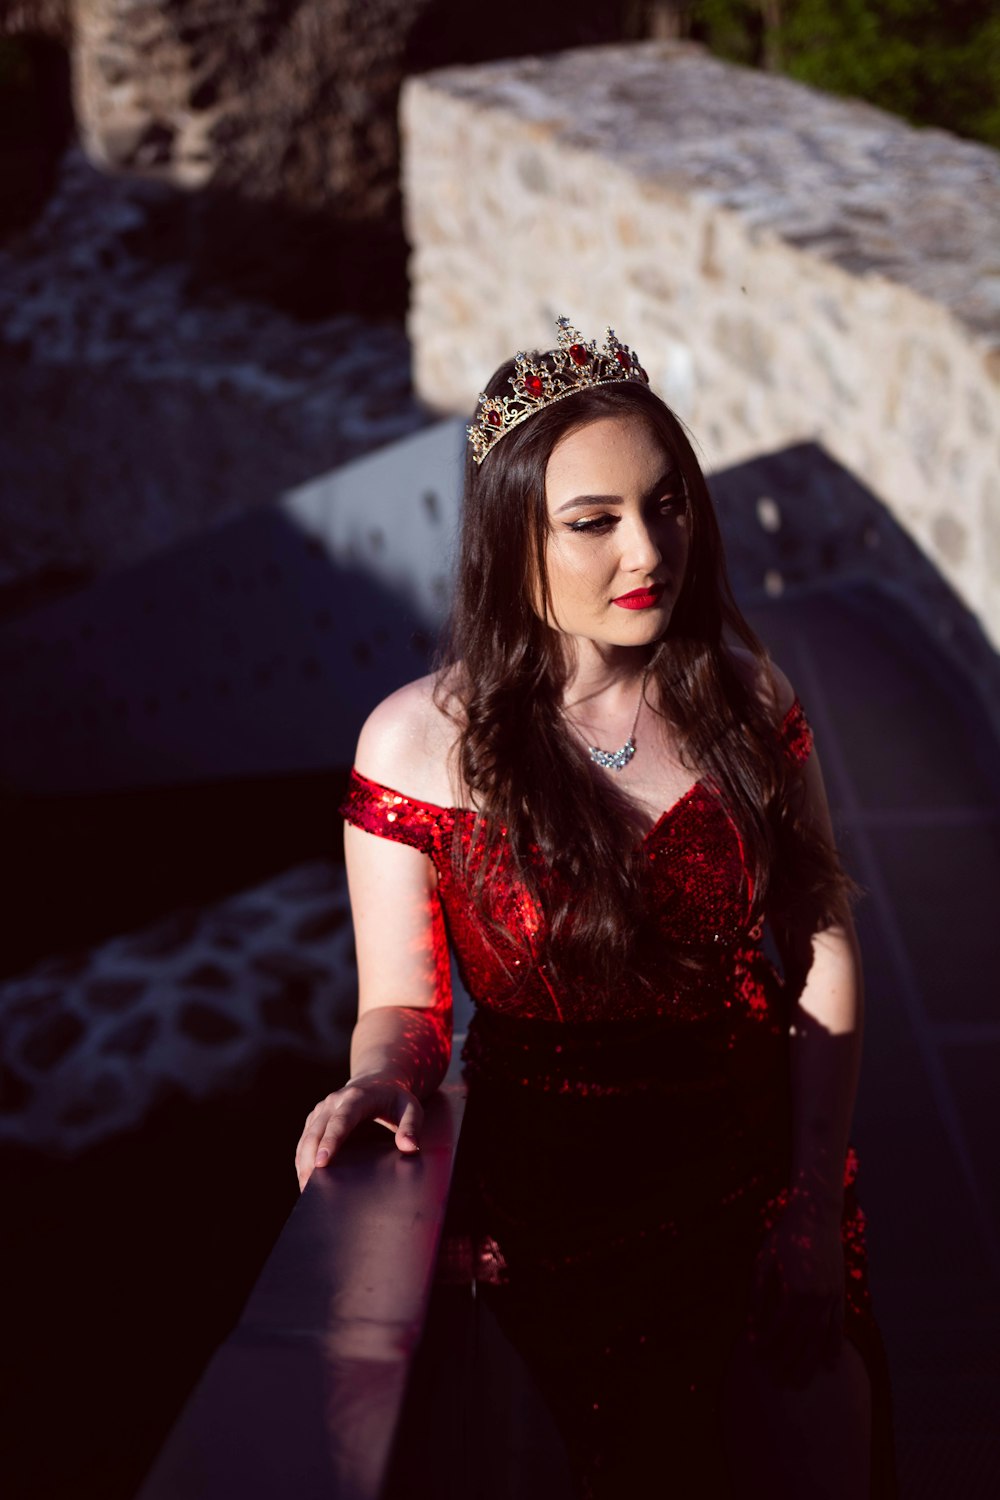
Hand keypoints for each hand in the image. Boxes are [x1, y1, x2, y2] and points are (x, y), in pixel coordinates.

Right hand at [294, 1073, 423, 1191]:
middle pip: (317, 1132)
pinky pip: (304, 1140)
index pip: (341, 1120)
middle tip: (310, 1187)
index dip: (330, 1141)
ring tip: (306, 1191)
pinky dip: (302, 1159)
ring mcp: (322, 1109)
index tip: (322, 1163)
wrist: (378, 1081)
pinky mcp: (316, 1118)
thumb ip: (411, 1126)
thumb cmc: (396, 1099)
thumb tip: (409, 1147)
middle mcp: (334, 1101)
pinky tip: (305, 1179)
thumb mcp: (411, 1108)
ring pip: (306, 1137)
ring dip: (303, 1162)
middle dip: (310, 1159)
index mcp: (357, 1097)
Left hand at [747, 1196, 844, 1387]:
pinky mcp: (840, 1294)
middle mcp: (816, 1299)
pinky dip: (834, 1346)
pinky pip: (838, 1326)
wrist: (816, 1217)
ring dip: (810, 1362)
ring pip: (820, 1338)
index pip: (779, 1328)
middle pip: (801, 1339)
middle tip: (778, 1383)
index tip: (756, 1357)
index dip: (767, 1344)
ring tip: (801, 1382)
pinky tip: (831, 1364)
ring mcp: (831, 1298)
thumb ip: (758, 1296)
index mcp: (795, 1291)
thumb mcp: (764, 1262)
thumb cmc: (784, 1238)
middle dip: (788, 1362)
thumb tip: (751, 1326)